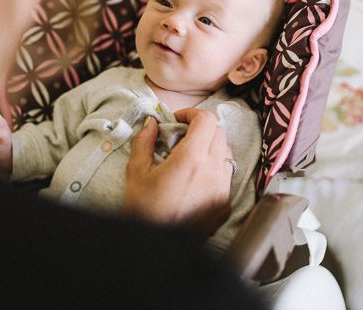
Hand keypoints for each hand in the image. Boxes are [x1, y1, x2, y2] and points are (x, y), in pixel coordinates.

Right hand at [124, 109, 232, 238]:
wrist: (157, 249)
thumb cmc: (143, 210)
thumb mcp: (136, 172)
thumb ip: (145, 141)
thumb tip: (152, 122)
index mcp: (191, 159)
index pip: (208, 120)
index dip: (193, 113)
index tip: (178, 120)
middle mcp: (213, 171)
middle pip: (219, 133)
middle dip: (201, 129)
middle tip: (181, 137)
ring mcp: (223, 189)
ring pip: (226, 153)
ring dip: (210, 147)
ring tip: (189, 158)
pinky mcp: (225, 205)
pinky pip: (227, 175)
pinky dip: (215, 169)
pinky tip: (195, 179)